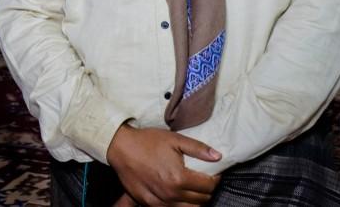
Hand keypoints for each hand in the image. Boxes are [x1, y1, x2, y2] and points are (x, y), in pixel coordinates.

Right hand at [106, 124, 220, 206]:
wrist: (120, 147)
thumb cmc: (147, 141)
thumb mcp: (175, 139)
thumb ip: (198, 148)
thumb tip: (218, 156)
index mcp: (179, 178)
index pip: (209, 186)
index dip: (215, 179)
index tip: (215, 174)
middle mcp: (171, 193)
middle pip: (201, 200)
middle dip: (207, 191)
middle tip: (204, 180)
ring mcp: (160, 201)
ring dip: (196, 201)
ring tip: (194, 190)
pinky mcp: (149, 204)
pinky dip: (180, 205)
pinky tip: (179, 196)